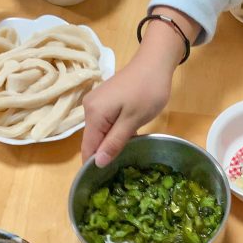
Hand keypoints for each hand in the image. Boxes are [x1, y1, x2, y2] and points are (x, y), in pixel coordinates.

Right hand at [81, 7, 200, 166]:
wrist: (155, 62)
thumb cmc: (147, 91)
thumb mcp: (133, 120)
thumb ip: (114, 142)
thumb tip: (97, 163)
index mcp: (94, 114)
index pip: (88, 148)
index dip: (95, 165)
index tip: (108, 181)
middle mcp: (89, 108)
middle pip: (93, 141)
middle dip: (105, 155)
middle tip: (123, 169)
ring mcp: (96, 103)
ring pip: (100, 133)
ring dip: (112, 144)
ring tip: (128, 155)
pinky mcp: (105, 100)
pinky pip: (105, 123)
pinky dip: (115, 133)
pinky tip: (129, 138)